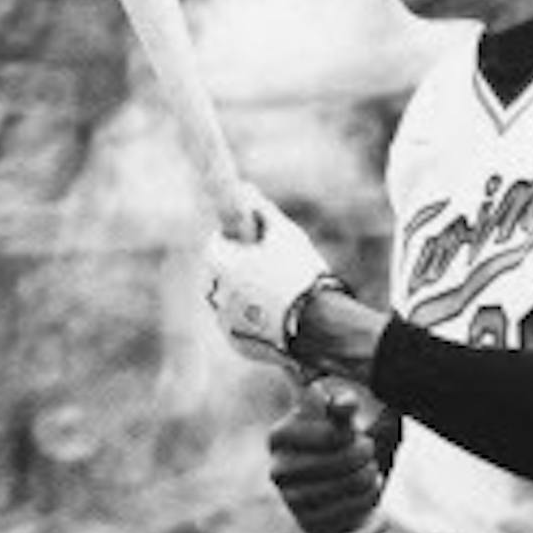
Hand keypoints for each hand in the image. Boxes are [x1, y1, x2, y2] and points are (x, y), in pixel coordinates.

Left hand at [203, 184, 338, 361]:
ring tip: (278, 293)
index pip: (216, 243)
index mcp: (217, 262)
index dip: (236, 240)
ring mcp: (223, 321)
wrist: (319, 325)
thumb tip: (245, 188)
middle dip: (239, 269)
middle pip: (221, 274)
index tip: (254, 242)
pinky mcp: (237, 343)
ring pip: (230, 300)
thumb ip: (260, 210)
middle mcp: (213, 293)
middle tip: (268, 268)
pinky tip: (278, 314)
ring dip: (245, 295)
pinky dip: (253, 319)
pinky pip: (241, 325)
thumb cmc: (299, 273)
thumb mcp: (283, 234)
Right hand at [267, 381, 384, 532]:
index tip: (354, 434)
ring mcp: (292, 502)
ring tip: (369, 471)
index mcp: (279, 437)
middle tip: (367, 451)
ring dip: (370, 478)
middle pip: (344, 462)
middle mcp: (278, 472)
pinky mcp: (310, 526)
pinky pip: (351, 517)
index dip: (352, 435)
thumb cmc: (329, 436)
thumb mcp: (334, 415)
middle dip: (365, 455)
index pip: (333, 436)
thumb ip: (342, 404)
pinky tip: (366, 493)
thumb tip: (346, 402)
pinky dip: (368, 504)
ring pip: (352, 489)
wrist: (326, 473)